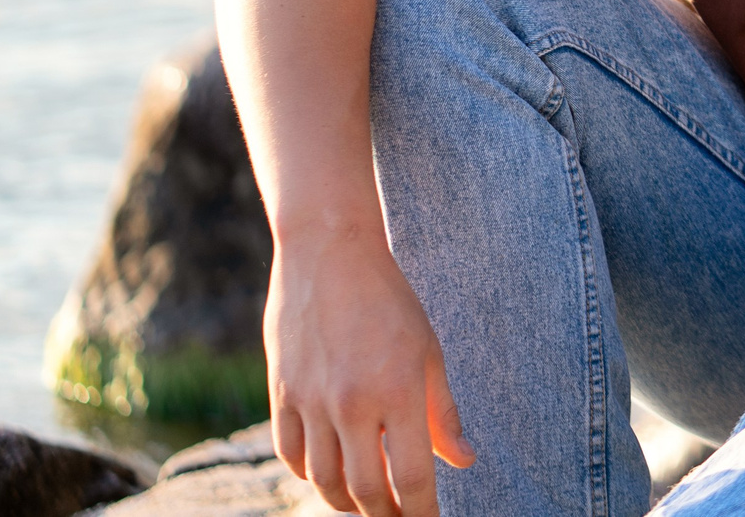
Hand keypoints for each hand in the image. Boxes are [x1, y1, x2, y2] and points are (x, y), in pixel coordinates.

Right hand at [267, 232, 473, 516]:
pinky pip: (292, 455)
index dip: (422, 513)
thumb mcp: (428, 351)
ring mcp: (311, 400)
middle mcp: (353, 402)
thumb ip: (443, 412)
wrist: (330, 252)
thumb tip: (463, 462)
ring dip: (347, 504)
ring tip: (367, 505)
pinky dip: (310, 475)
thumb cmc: (389, 301)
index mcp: (399, 391)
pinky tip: (329, 474)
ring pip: (324, 481)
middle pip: (365, 491)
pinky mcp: (281, 392)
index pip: (413, 477)